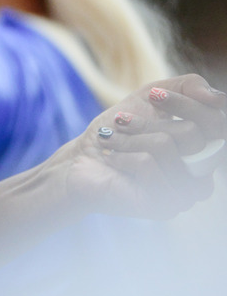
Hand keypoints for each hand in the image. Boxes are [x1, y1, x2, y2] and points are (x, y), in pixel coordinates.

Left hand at [63, 73, 225, 219]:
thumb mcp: (151, 96)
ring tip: (111, 140)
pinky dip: (122, 155)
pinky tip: (112, 159)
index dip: (186, 103)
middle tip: (121, 121)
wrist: (82, 159)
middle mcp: (202, 174)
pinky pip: (147, 164)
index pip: (217, 122)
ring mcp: (186, 194)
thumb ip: (188, 87)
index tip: (153, 96)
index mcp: (204, 148)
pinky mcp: (165, 207)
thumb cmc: (120, 127)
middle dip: (147, 122)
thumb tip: (218, 99)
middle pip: (191, 133)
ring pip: (165, 146)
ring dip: (129, 137)